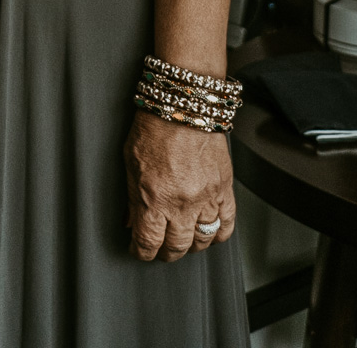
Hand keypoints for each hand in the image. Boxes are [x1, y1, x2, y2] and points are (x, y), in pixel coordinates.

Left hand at [124, 110, 235, 261]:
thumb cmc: (153, 125)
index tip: (138, 250)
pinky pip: (227, 225)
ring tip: (183, 240)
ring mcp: (206, 197)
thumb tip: (131, 221)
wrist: (184, 103)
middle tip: (160, 249)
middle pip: (176, 247)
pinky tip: (208, 232)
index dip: (141, 251)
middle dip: (165, 252)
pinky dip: (218, 234)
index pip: (148, 242)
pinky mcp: (224, 189)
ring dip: (191, 246)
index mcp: (153, 196)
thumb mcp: (130, 160)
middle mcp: (181, 203)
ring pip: (202, 241)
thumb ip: (131, 195)